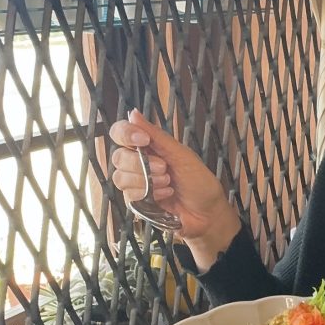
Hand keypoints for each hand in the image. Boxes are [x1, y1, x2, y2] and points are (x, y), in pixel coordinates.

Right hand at [109, 110, 239, 261]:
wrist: (207, 212)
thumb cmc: (198, 180)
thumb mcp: (181, 154)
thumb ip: (156, 135)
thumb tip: (133, 113)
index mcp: (148, 146)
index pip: (120, 133)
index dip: (126, 134)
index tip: (143, 141)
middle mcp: (138, 162)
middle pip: (118, 156)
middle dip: (142, 164)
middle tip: (165, 168)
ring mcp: (136, 182)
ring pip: (120, 177)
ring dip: (146, 180)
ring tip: (168, 183)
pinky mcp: (136, 201)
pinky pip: (128, 195)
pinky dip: (148, 194)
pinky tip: (165, 195)